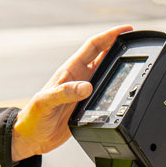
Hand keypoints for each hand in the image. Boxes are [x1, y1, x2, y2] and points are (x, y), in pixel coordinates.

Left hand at [11, 25, 132, 160]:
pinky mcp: (86, 104)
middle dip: (117, 44)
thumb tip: (87, 87)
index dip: (109, 36)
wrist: (32, 137)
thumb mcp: (46, 102)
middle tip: (133, 39)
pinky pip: (104, 90)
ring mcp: (82, 90)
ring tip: (132, 56)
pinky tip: (122, 85)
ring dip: (117, 62)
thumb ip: (65, 93)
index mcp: (70, 71)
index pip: (93, 47)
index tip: (125, 29)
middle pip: (102, 55)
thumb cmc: (33, 117)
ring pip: (105, 71)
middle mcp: (78, 78)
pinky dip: (115, 85)